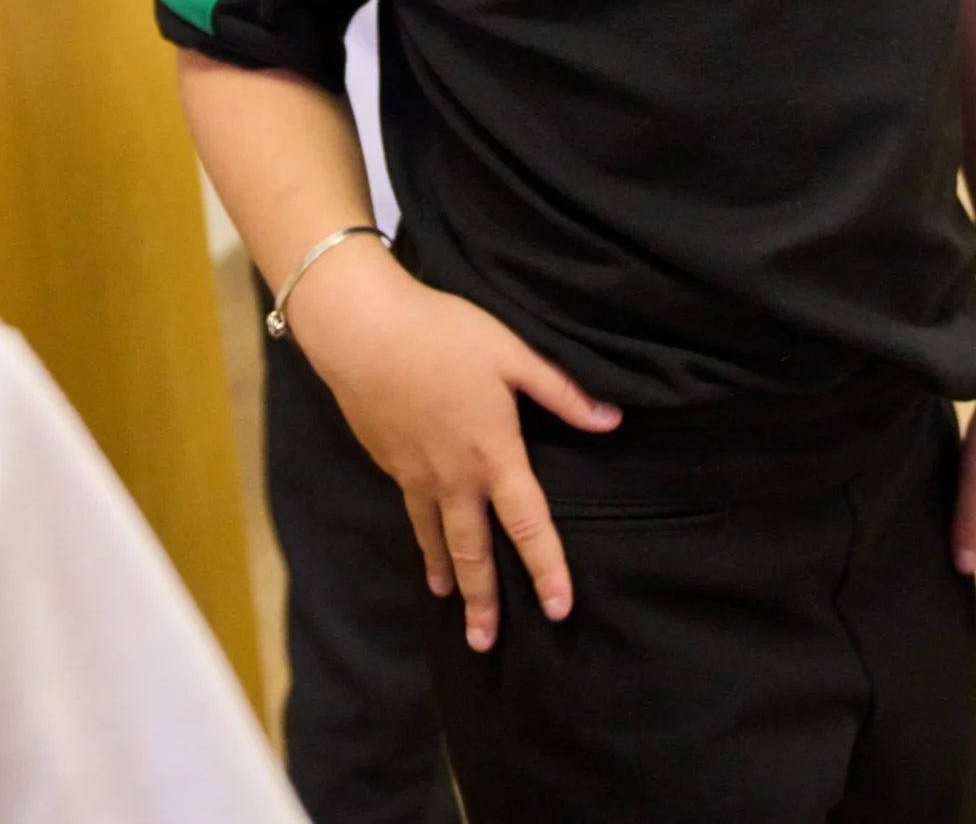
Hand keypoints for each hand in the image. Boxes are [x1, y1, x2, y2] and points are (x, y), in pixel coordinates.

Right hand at [285, 246, 619, 653]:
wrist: (362, 331)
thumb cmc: (443, 335)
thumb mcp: (512, 354)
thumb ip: (562, 392)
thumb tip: (612, 420)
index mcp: (493, 456)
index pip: (528, 527)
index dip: (546, 570)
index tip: (559, 609)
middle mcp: (454, 479)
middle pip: (472, 553)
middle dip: (481, 602)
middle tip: (484, 643)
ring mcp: (415, 475)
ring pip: (434, 538)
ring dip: (445, 574)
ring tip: (448, 602)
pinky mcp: (388, 461)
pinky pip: (410, 510)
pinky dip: (420, 535)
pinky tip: (422, 536)